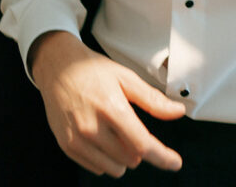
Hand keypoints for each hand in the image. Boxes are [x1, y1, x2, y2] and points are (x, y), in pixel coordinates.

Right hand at [30, 31, 185, 176]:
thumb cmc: (93, 71)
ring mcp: (78, 140)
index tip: (174, 162)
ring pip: (115, 169)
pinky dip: (104, 158)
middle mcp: (93, 128)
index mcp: (112, 108)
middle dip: (138, 147)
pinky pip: (96, 168)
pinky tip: (99, 135)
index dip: (162, 157)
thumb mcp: (126, 77)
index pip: (142, 144)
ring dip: (122, 156)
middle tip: (129, 126)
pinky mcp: (67, 147)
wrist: (58, 68)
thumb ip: (152, 99)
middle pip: (131, 159)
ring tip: (113, 130)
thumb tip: (177, 112)